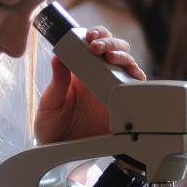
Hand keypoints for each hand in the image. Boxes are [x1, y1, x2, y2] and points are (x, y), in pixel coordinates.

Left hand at [35, 26, 146, 143]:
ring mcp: (112, 91)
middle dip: (112, 43)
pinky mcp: (122, 108)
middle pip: (117, 50)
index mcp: (82, 71)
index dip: (98, 35)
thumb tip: (58, 57)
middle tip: (98, 48)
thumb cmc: (52, 126)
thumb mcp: (49, 103)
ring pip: (129, 67)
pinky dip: (137, 82)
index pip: (96, 44)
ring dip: (124, 57)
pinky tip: (132, 77)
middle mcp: (100, 78)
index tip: (91, 36)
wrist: (60, 152)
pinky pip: (135, 92)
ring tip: (112, 59)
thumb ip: (56, 82)